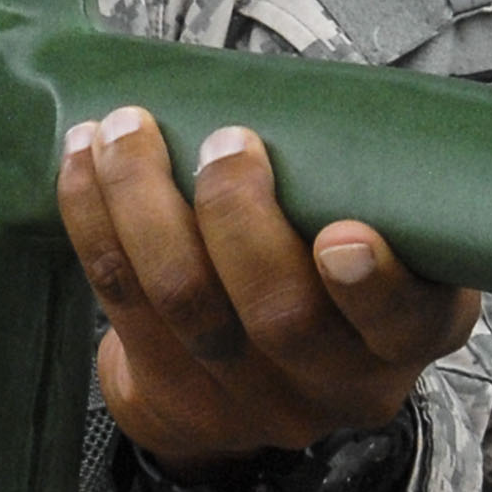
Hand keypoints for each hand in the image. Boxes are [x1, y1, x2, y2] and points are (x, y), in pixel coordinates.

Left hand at [57, 109, 478, 479]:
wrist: (249, 390)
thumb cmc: (322, 272)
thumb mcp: (382, 236)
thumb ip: (364, 186)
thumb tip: (299, 91)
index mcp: (407, 334)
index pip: (407, 322)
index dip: (374, 286)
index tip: (341, 234)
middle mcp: (335, 382)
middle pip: (282, 315)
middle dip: (239, 217)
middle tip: (225, 142)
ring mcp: (247, 400)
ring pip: (188, 301)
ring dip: (146, 201)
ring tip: (127, 130)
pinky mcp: (167, 394)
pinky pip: (122, 299)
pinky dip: (96, 219)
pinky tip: (84, 160)